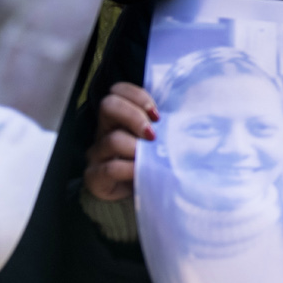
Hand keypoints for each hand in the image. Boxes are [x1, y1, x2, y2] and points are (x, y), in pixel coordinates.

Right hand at [83, 82, 157, 202]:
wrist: (140, 192)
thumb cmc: (151, 160)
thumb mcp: (158, 138)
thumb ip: (163, 124)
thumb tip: (188, 114)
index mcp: (119, 116)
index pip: (118, 90)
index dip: (137, 96)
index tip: (158, 114)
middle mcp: (104, 130)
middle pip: (108, 106)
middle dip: (134, 115)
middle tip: (152, 134)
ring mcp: (97, 153)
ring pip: (112, 139)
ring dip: (135, 146)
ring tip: (150, 156)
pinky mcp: (94, 176)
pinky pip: (110, 168)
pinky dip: (129, 168)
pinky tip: (141, 171)